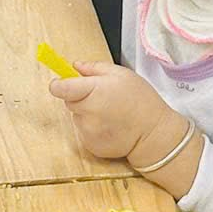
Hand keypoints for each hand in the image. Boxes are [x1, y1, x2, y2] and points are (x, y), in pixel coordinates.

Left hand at [49, 63, 180, 166]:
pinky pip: (84, 132)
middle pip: (68, 101)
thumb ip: (95, 68)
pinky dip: (93, 128)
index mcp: (93, 91)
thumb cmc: (141, 101)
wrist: (153, 134)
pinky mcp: (89, 145)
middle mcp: (87, 112)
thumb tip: (76, 66)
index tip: (61, 83)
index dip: (58, 84)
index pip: (60, 88)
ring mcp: (87, 131)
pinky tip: (110, 126)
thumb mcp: (122, 74)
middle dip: (79, 97)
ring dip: (87, 113)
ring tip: (110, 114)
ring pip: (77, 117)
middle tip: (100, 97)